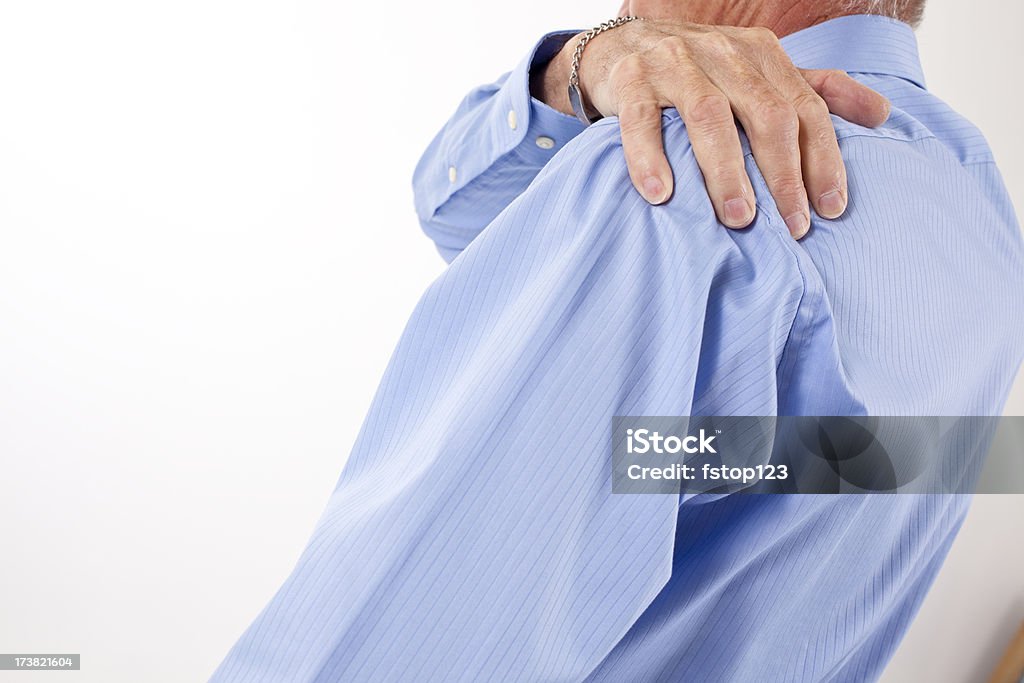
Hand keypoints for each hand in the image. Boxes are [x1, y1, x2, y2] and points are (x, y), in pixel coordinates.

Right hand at [533, 20, 890, 237]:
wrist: (621, 45)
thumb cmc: (699, 71)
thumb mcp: (760, 73)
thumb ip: (816, 91)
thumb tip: (882, 114)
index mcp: (762, 54)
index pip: (805, 107)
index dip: (823, 158)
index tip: (831, 209)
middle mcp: (723, 52)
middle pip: (765, 112)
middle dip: (783, 173)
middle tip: (792, 226)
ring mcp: (674, 63)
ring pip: (708, 116)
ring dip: (726, 171)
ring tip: (739, 219)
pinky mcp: (630, 79)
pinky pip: (642, 120)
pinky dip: (650, 156)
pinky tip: (661, 194)